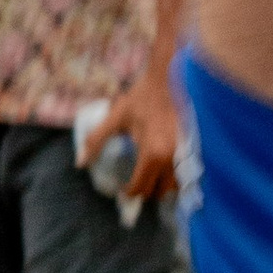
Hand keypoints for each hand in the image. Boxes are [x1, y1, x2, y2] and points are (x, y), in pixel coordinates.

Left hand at [88, 62, 182, 208]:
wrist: (169, 80)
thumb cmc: (141, 97)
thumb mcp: (115, 117)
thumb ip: (96, 140)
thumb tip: (80, 163)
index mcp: (152, 154)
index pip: (140, 187)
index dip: (129, 192)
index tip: (122, 189)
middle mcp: (171, 160)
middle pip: (158, 192)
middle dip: (145, 191)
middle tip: (134, 183)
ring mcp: (184, 155)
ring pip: (174, 186)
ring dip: (161, 186)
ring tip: (150, 177)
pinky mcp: (192, 150)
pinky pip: (183, 174)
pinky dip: (173, 177)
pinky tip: (163, 168)